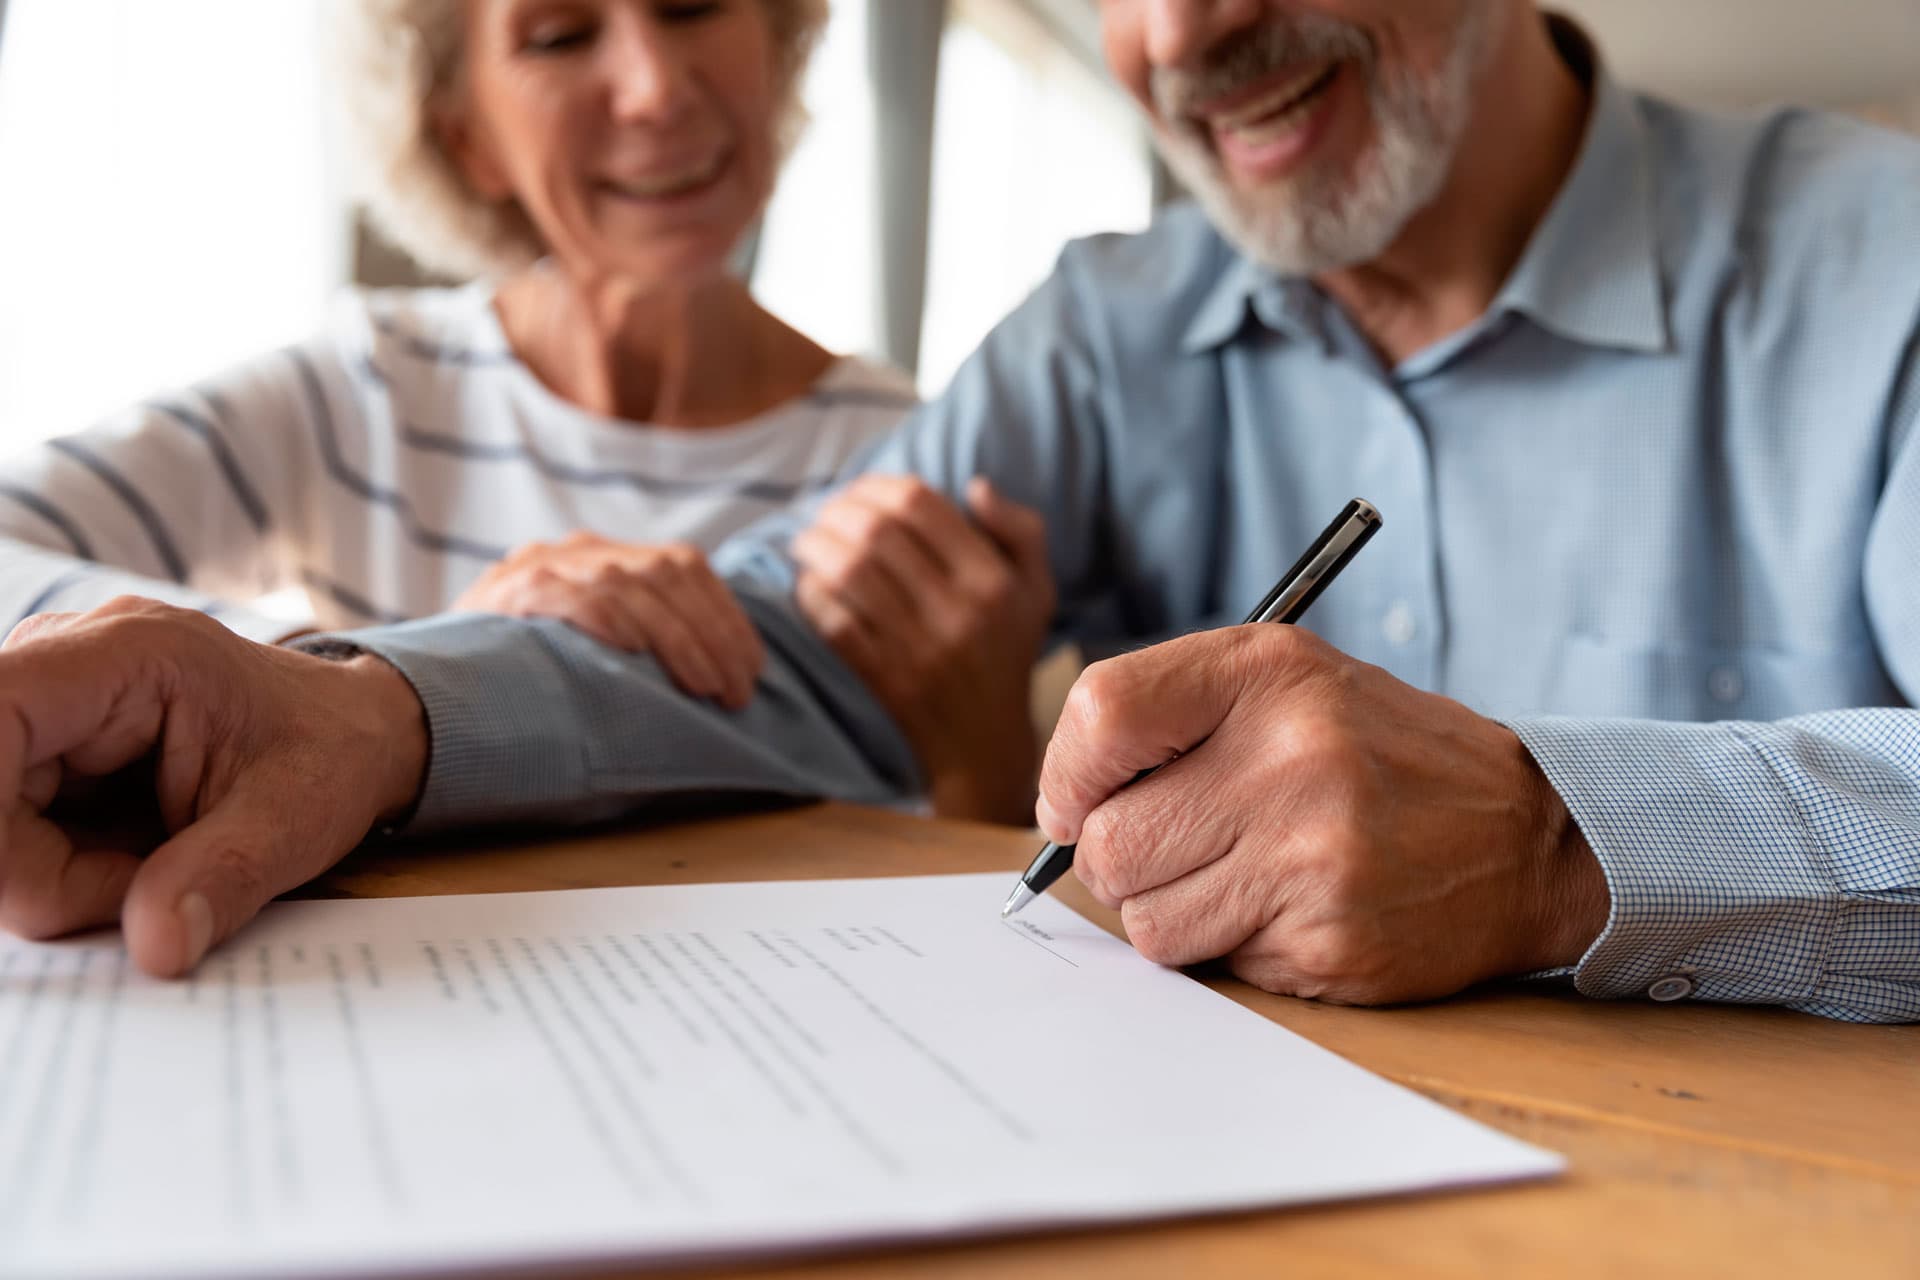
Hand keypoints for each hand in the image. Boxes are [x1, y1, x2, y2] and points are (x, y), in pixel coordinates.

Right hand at [0, 598, 427, 976]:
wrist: (349, 732)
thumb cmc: (328, 754)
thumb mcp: (297, 820)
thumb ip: (224, 877)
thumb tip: (156, 948)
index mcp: (130, 653)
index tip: (32, 893)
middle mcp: (65, 660)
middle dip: (42, 874)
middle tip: (144, 896)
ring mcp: (45, 704)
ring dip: (57, 880)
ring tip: (155, 870)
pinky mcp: (38, 747)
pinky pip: (9, 830)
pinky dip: (59, 873)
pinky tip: (130, 862)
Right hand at [455, 532, 763, 709]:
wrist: (420, 681)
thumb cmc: (520, 677)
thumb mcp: (586, 647)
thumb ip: (638, 641)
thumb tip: (720, 680)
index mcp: (602, 557)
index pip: (685, 566)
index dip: (727, 615)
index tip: (753, 667)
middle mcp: (576, 551)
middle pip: (669, 573)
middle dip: (715, 636)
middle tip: (739, 691)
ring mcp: (542, 565)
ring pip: (632, 585)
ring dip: (680, 640)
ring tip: (708, 688)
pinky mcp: (512, 591)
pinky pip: (575, 596)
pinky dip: (611, 621)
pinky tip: (637, 653)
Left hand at [792, 476, 1053, 824]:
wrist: (985, 745)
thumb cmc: (1006, 654)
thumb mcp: (1036, 590)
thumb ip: (1020, 531)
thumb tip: (975, 485)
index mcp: (993, 580)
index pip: (921, 504)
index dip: (878, 485)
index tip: (860, 490)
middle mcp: (958, 611)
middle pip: (877, 532)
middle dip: (837, 511)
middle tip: (823, 513)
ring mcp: (919, 647)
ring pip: (849, 573)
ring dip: (815, 547)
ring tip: (805, 542)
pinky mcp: (886, 678)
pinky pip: (835, 622)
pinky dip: (812, 595)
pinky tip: (808, 584)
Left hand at [1036, 625, 1609, 1004]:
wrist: (1528, 835)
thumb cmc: (1379, 755)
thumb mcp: (1287, 684)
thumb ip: (1168, 716)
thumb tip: (1059, 808)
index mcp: (1268, 674)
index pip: (1101, 715)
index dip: (1067, 773)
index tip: (1076, 802)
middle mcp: (1292, 757)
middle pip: (1108, 842)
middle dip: (1116, 859)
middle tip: (1170, 849)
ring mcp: (1314, 856)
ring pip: (1146, 920)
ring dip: (1170, 912)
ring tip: (1238, 877)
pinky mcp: (1330, 941)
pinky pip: (1212, 964)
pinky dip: (1231, 947)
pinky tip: (1289, 909)